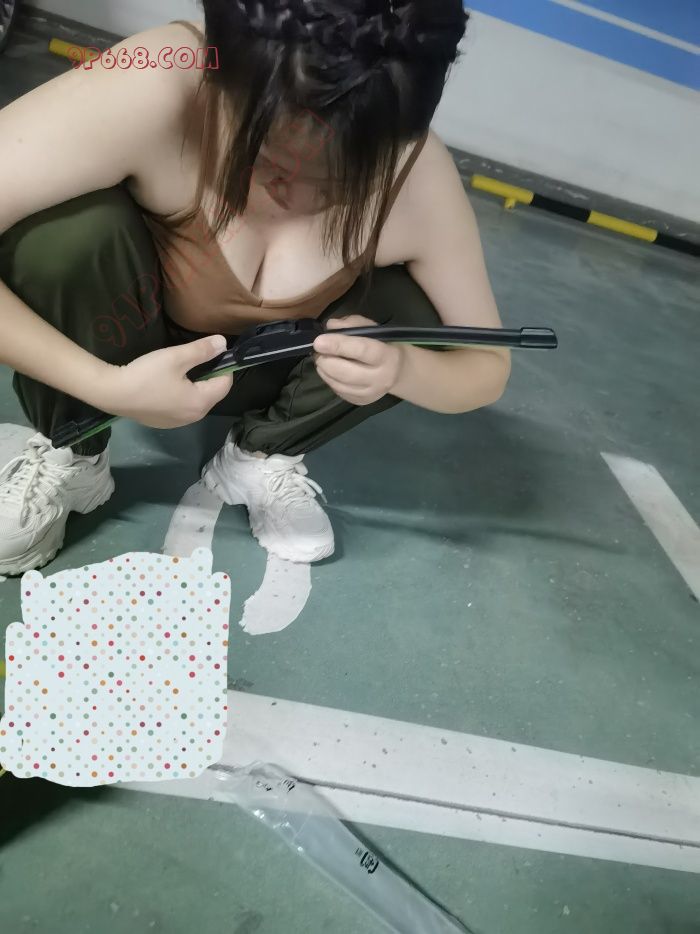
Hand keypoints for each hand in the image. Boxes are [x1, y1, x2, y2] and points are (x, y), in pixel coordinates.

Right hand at [100, 336, 233, 428]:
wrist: (112, 393)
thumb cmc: (147, 374)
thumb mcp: (176, 357)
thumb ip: (202, 350)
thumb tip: (224, 343)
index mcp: (201, 402)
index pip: (225, 384)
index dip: (223, 367)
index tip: (212, 353)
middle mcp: (194, 417)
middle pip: (212, 394)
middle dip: (210, 377)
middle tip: (195, 359)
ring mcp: (178, 423)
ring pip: (197, 402)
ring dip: (196, 387)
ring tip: (181, 371)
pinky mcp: (164, 423)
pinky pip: (182, 408)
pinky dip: (182, 396)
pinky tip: (168, 385)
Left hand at [313, 315, 404, 405]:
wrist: (397, 371)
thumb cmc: (381, 344)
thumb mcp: (371, 328)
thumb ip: (351, 324)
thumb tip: (329, 327)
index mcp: (386, 356)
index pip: (361, 350)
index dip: (337, 346)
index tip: (319, 342)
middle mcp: (380, 378)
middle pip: (346, 373)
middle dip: (326, 361)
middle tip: (318, 352)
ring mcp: (370, 393)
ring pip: (338, 384)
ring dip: (324, 371)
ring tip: (322, 359)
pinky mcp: (361, 401)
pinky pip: (338, 391)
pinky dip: (329, 380)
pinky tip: (331, 371)